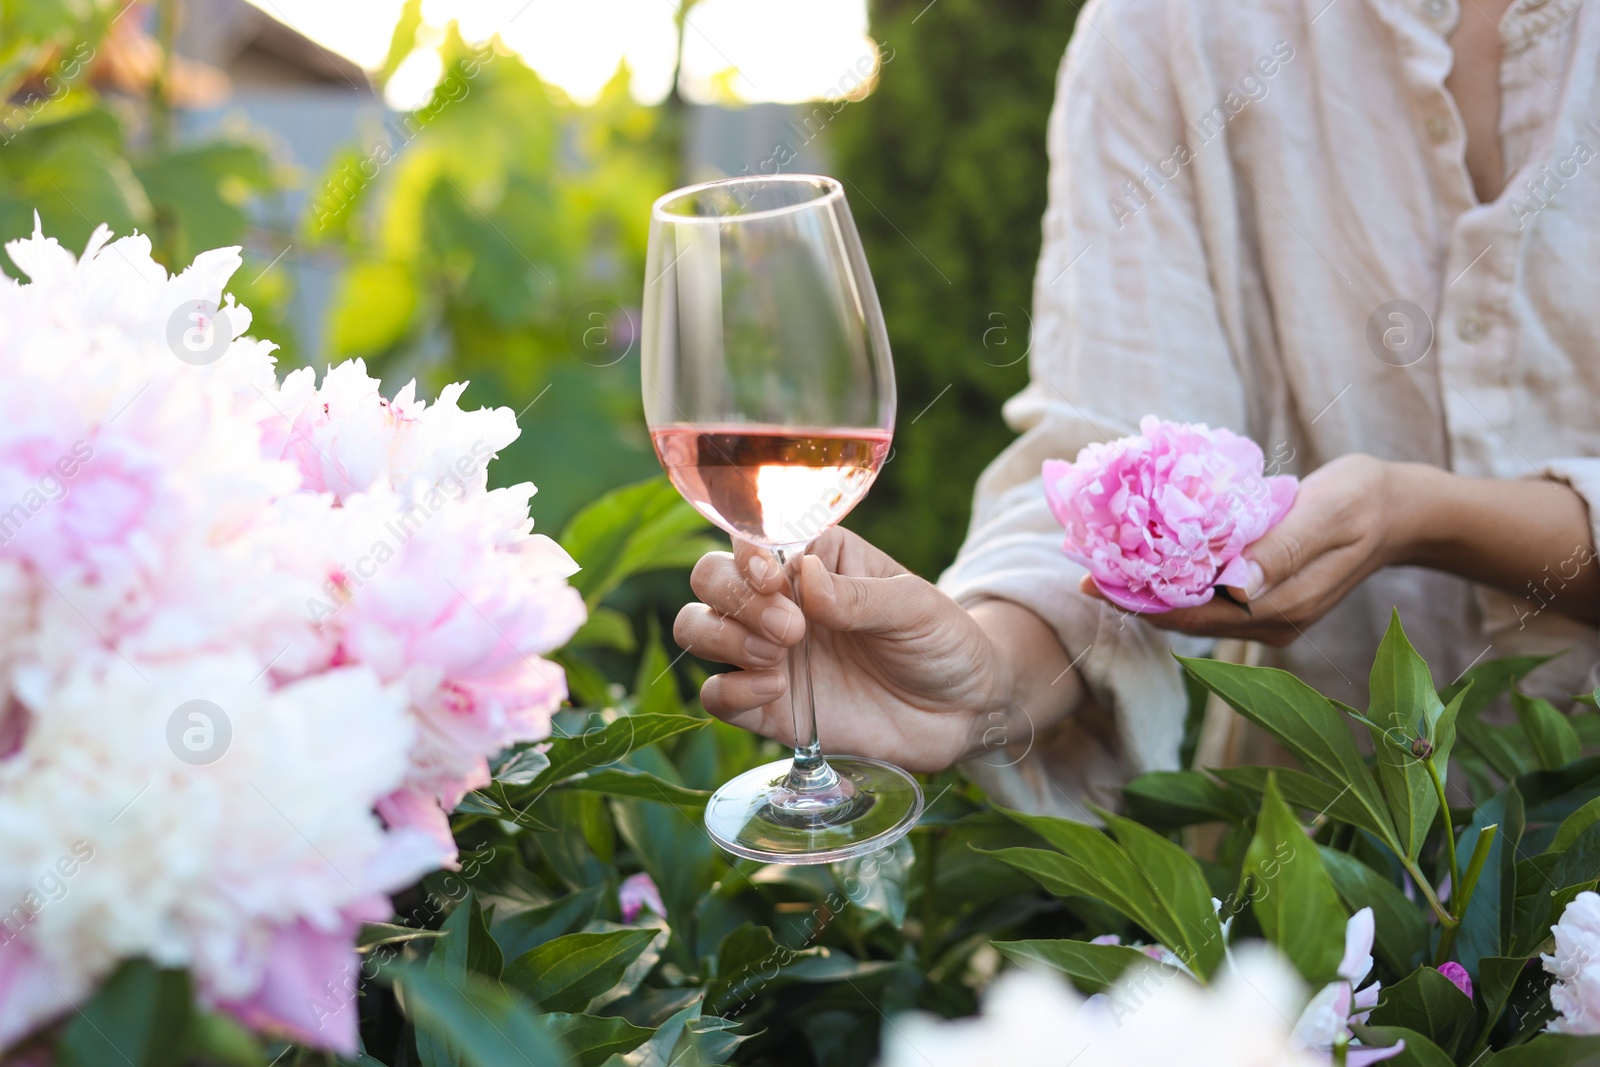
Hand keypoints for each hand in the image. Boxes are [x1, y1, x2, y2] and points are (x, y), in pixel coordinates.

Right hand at [673, 527, 1029, 772]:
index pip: (750, 538)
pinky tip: (772, 690)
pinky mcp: (767, 706)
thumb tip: (805, 578)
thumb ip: (859, 595)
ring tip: (779, 657)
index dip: (746, 554)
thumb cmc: (941, 642)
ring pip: (696, 629)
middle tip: (791, 629)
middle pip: (709, 579)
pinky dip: (729, 691)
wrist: (961, 711)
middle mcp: (779, 600)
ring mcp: (767, 654)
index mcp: (813, 558)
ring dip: (723, 638)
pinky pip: (715, 695)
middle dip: (735, 598)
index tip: (774, 578)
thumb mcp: (915, 607)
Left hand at [1085, 454, 1399, 645]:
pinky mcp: (1267, 599)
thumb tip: (1237, 585)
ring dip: (1151, 590)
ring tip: (1105, 561)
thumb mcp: (1328, 514)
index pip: (1197, 615)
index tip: (1094, 581)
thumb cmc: (1366, 502)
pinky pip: (1210, 597)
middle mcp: (1272, 621)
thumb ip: (1283, 548)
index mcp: (1284, 606)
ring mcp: (1270, 615)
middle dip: (1135, 597)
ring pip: (1195, 611)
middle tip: (1085, 567)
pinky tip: (1149, 556)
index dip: (1142, 601)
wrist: (1402, 511)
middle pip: (1187, 619)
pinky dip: (1177, 580)